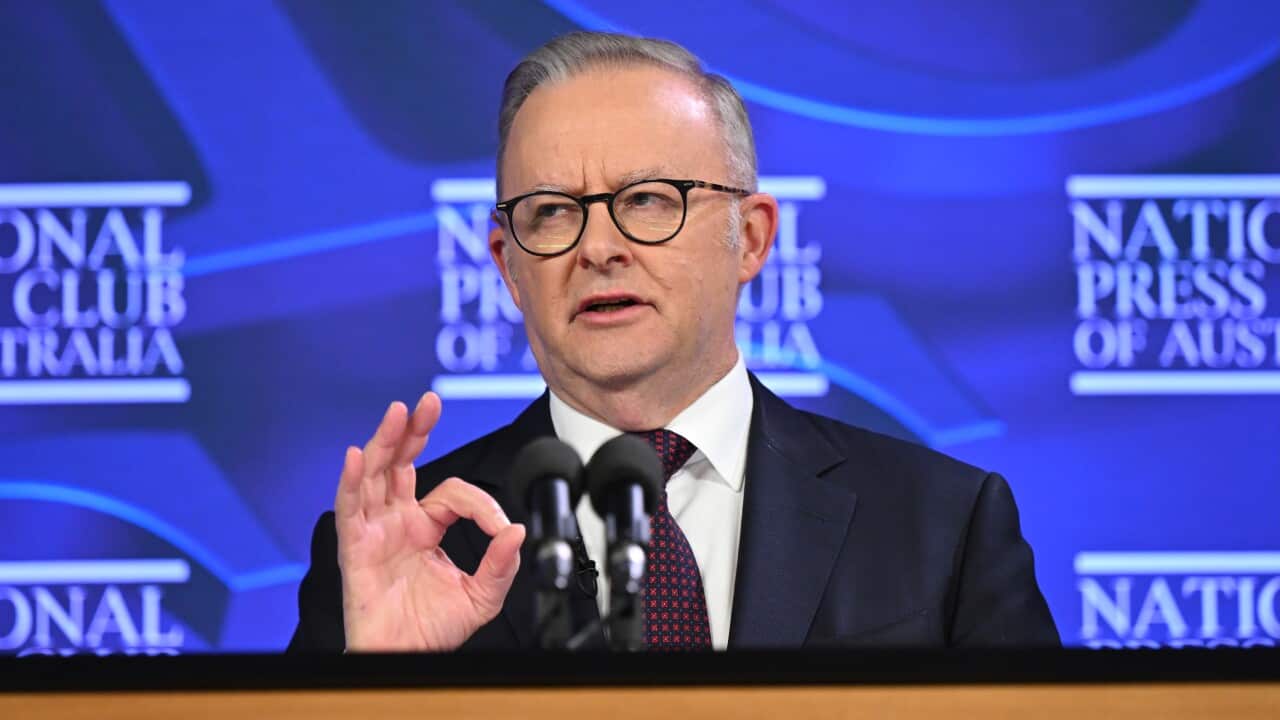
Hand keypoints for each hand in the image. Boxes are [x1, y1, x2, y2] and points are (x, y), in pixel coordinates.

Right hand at [334, 392, 525, 651]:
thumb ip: (500, 563)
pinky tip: (356, 455)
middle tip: (428, 402)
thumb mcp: (480, 596)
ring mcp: (374, 531)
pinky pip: (349, 508)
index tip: (498, 526)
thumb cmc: (432, 630)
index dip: (480, 504)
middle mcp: (397, 521)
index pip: (452, 493)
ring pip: (374, 475)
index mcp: (426, 527)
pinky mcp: (355, 548)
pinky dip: (350, 480)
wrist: (406, 659)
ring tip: (399, 412)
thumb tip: (517, 531)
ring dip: (385, 441)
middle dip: (414, 430)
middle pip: (400, 463)